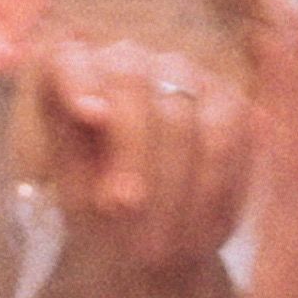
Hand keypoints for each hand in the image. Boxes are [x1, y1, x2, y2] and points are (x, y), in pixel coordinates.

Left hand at [23, 36, 247, 273]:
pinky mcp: (227, 100)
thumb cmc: (99, 210)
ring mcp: (183, 74)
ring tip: (159, 238)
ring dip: (171, 179)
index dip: (80, 81)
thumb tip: (95, 112)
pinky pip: (225, 132)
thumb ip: (73, 149)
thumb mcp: (74, 191)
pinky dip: (211, 183)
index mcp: (74, 73)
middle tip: (124, 209)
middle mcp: (129, 59)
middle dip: (130, 149)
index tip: (89, 117)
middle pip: (130, 80)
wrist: (151, 238)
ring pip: (182, 111)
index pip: (70, 60)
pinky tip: (200, 225)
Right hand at [217, 0, 297, 297]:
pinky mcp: (280, 268)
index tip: (289, 10)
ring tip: (272, 29)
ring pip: (272, 150)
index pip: (295, 125)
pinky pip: (281, 202)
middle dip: (276, 59)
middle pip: (276, 122)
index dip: (292, 68)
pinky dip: (280, 158)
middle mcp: (281, 218)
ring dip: (273, 90)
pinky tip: (283, 114)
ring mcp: (275, 241)